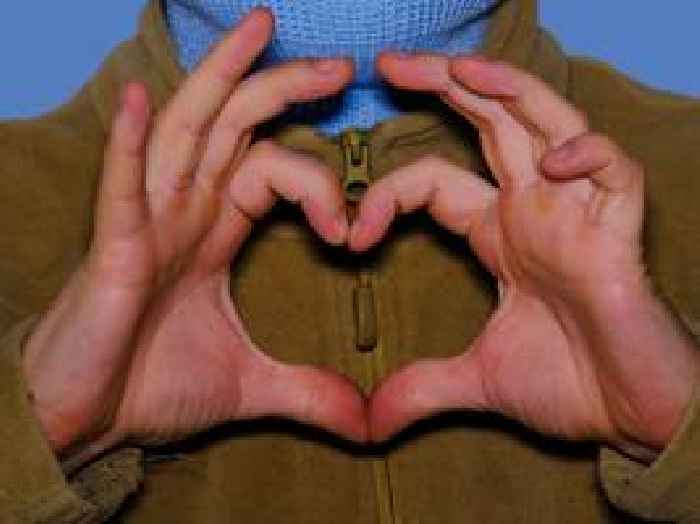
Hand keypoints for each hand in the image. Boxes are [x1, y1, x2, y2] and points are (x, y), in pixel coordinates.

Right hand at [22, 9, 365, 464]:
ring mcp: (145, 222)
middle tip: (340, 66)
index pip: (271, 169)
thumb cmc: (153, 384)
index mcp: (214, 231)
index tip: (352, 226)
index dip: (316, 179)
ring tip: (258, 29)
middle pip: (236, 128)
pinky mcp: (111, 249)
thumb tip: (365, 420)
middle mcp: (182, 212)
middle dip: (283, 88)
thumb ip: (308, 392)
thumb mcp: (248, 384)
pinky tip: (133, 99)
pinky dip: (125, 143)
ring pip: (184, 132)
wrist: (89, 419)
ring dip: (220, 80)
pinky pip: (119, 186)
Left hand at [354, 53, 699, 455]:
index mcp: (500, 233)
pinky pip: (615, 176)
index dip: (389, 194)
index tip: (351, 233)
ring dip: (510, 92)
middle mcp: (536, 210)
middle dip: (444, 87)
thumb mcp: (478, 380)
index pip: (435, 182)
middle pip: (491, 124)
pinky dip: (590, 158)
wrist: (633, 417)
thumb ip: (420, 389)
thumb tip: (367, 421)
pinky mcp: (621, 235)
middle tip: (388, 65)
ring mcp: (579, 215)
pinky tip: (556, 161)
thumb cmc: (570, 384)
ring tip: (464, 70)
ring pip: (550, 125)